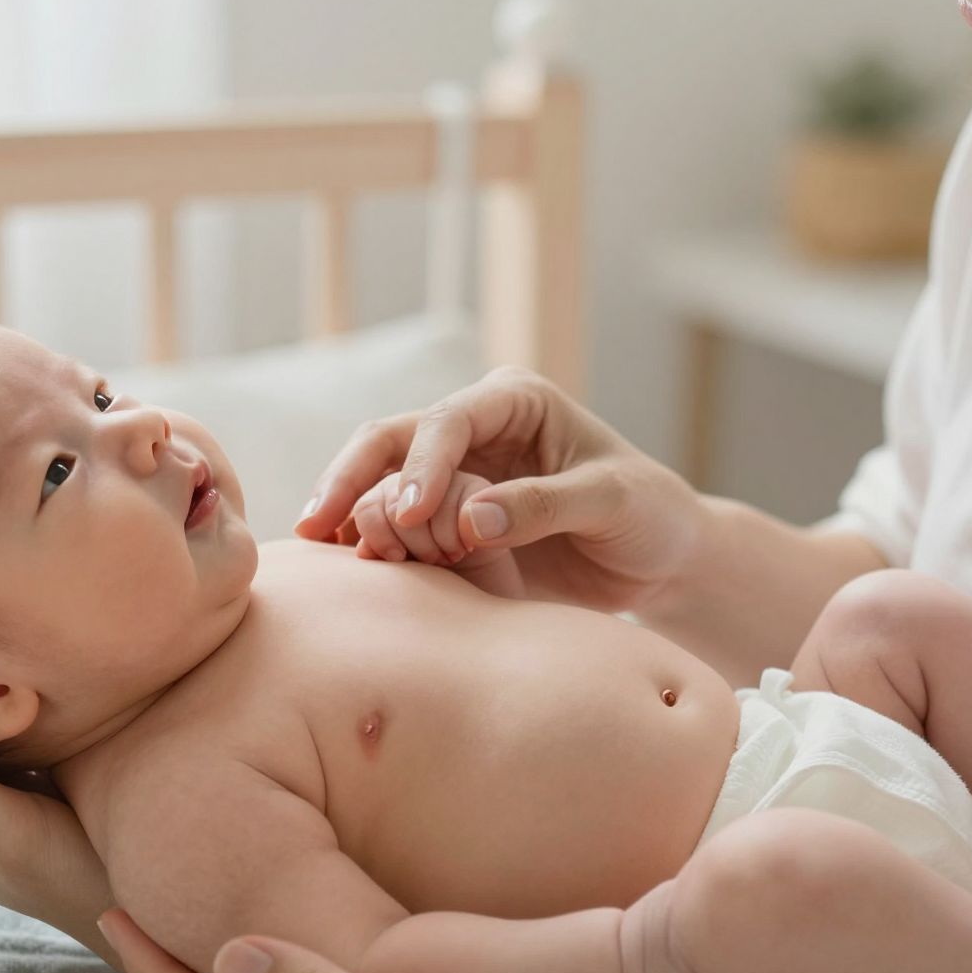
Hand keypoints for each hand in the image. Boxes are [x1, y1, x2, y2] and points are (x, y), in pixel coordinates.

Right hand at [294, 366, 705, 613]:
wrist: (658, 558)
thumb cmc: (647, 514)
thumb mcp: (610, 502)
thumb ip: (543, 506)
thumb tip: (469, 521)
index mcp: (514, 401)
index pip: (448, 421)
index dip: (421, 465)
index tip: (410, 514)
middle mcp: (475, 428)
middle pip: (392, 439)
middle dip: (351, 477)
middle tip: (318, 524)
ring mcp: (454, 473)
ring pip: (379, 479)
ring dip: (346, 510)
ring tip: (313, 549)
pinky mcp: (446, 520)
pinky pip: (392, 524)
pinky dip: (365, 541)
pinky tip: (338, 571)